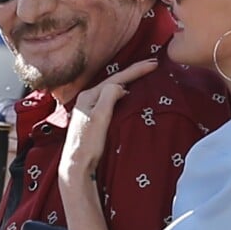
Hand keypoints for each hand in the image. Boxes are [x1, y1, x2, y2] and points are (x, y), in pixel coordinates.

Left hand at [59, 59, 157, 185]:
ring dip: (128, 80)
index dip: (136, 70)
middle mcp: (87, 98)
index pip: (117, 79)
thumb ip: (109, 97)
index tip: (153, 64)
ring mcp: (89, 107)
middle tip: (152, 64)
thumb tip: (121, 87)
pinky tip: (129, 94)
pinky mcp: (93, 117)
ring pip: (112, 87)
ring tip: (143, 73)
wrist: (76, 165)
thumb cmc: (88, 144)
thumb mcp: (100, 118)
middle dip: (133, 71)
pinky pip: (110, 97)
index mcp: (89, 96)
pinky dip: (122, 91)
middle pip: (114, 80)